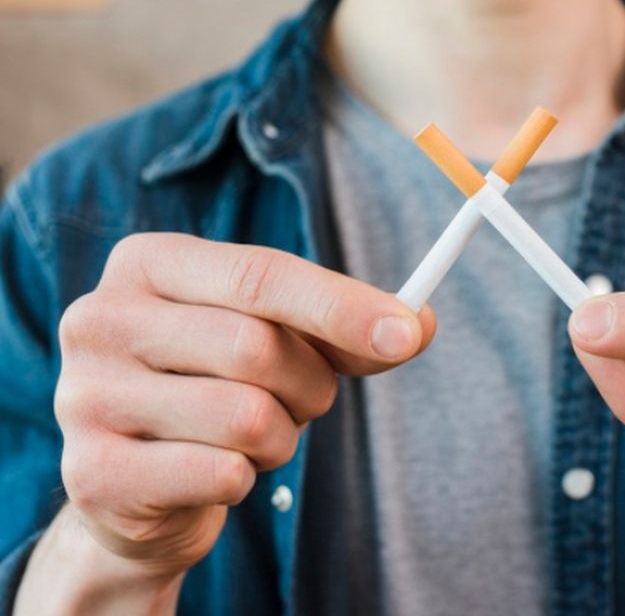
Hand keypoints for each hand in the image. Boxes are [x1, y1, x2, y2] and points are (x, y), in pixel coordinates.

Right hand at [52, 233, 434, 578]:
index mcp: (147, 263)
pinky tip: (214, 473)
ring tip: (255, 437)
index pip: (260, 274)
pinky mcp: (92, 473)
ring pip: (246, 417)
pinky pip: (222, 474)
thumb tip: (419, 324)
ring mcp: (84, 396)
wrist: (139, 482)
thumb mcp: (281, 340)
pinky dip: (244, 480)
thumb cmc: (219, 387)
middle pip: (257, 348)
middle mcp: (100, 318)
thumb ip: (347, 329)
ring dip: (281, 438)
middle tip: (304, 400)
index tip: (408, 330)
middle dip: (310, 386)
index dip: (341, 306)